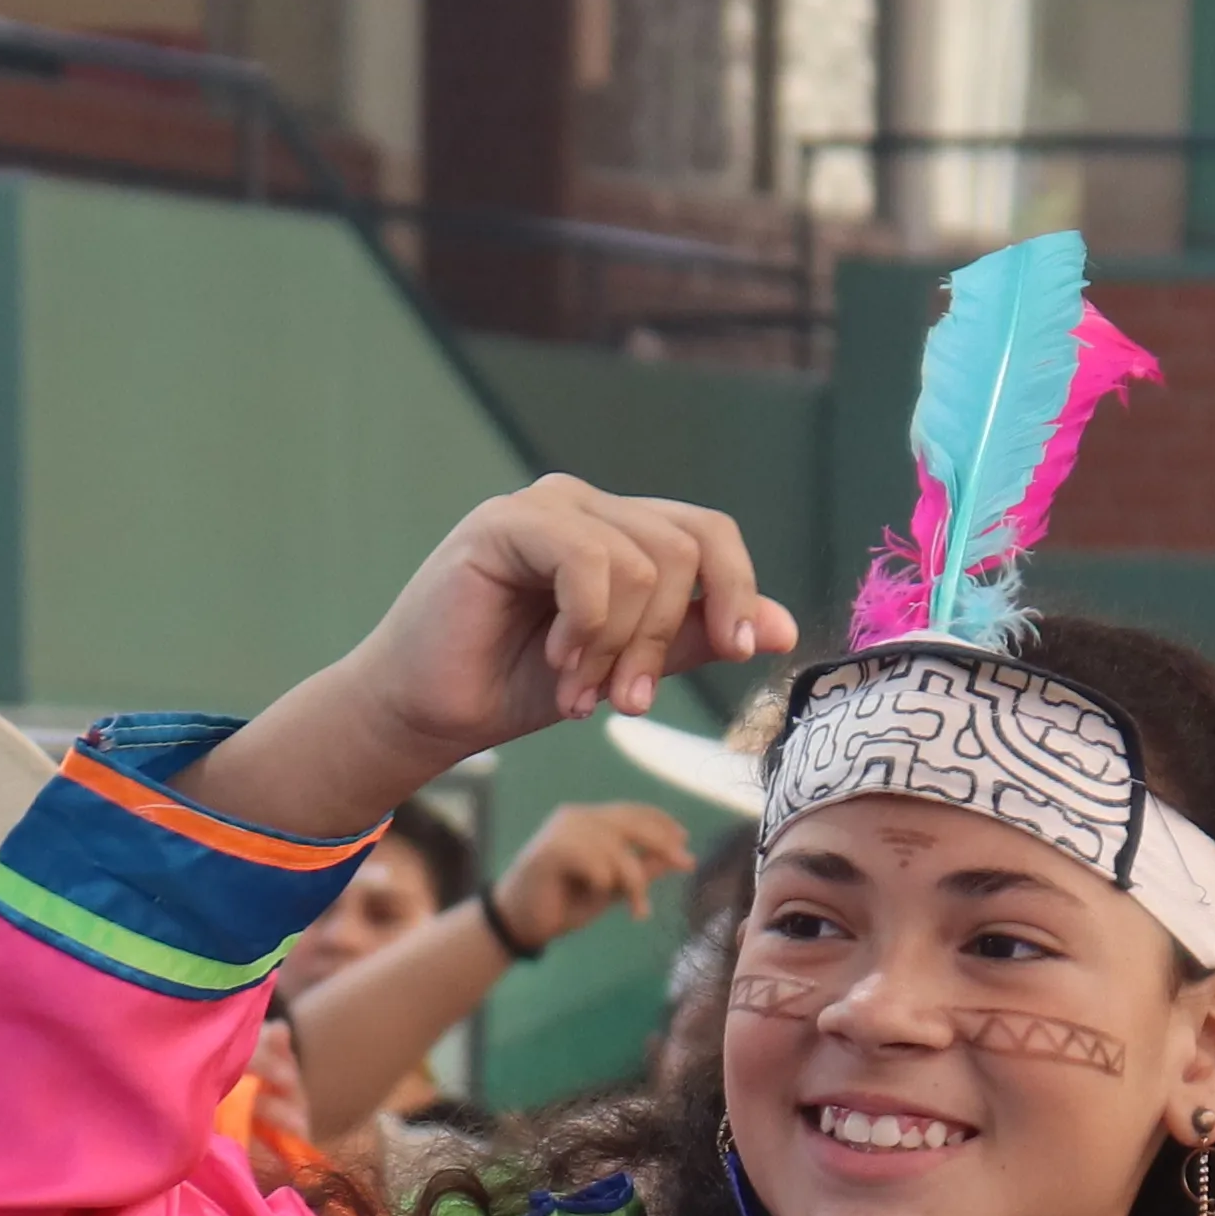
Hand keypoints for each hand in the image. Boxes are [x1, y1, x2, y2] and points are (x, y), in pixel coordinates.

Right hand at [197, 481, 793, 837]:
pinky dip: (587, 625)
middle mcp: (587, 506)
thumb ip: (696, 639)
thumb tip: (784, 624)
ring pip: (643, 564)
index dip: (739, 589)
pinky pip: (589, 562)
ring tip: (579, 691)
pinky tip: (556, 660)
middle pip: (684, 551)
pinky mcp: (505, 522)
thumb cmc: (519, 685)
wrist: (430, 710)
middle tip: (629, 705)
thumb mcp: (628, 668)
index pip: (709, 533)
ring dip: (619, 649)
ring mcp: (546, 506)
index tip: (741, 651)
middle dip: (665, 642)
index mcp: (621, 531)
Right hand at [491, 800, 697, 953]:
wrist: (522, 924)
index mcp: (588, 821)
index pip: (632, 812)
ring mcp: (561, 831)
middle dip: (662, 844)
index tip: (685, 840)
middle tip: (685, 864)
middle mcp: (576, 818)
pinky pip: (595, 864)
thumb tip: (680, 856)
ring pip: (616, 850)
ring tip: (638, 911)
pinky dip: (603, 882)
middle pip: (630, 823)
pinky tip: (595, 894)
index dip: (661, 822)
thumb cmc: (565, 904)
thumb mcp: (613, 887)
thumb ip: (642, 869)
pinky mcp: (550, 851)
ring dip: (633, 883)